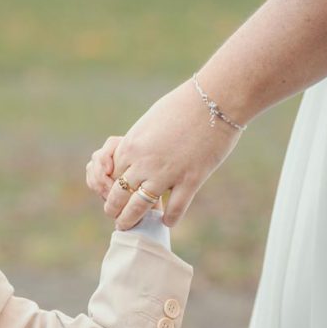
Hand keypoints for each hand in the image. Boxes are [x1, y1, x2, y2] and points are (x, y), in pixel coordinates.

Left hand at [86, 77, 242, 228]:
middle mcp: (143, 163)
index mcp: (130, 146)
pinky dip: (170, 219)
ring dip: (132, 220)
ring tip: (131, 227)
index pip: (112, 178)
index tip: (117, 198)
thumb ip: (140, 144)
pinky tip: (168, 222)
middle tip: (118, 220)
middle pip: (119, 196)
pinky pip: (175, 209)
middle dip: (115, 211)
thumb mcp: (149, 122)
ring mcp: (166, 174)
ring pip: (140, 207)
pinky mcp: (190, 180)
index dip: (113, 190)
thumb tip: (135, 159)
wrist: (214, 100)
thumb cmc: (182, 106)